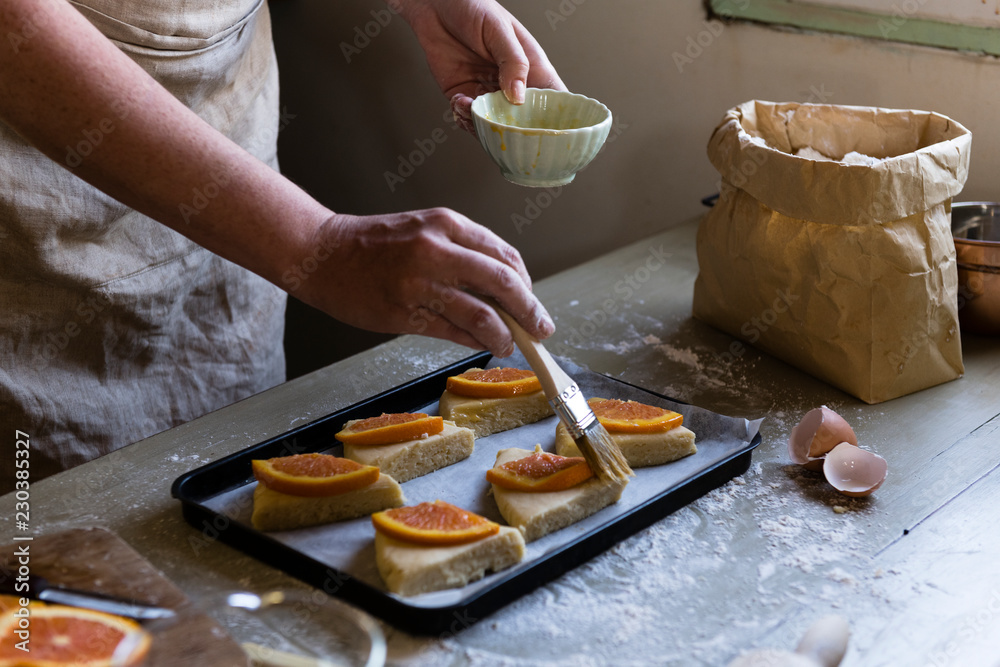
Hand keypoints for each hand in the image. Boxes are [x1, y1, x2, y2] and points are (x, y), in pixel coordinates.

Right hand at [292, 208, 554, 355]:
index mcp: (446, 224)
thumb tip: (504, 290)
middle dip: (530, 311)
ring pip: (482, 315)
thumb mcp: (424, 231)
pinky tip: (481, 345)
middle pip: (503, 283)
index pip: (504, 256)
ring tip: (509, 344)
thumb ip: (463, 253)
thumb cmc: (376, 244)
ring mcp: (420, 283)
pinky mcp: (405, 313)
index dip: (526, 285)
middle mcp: (437, 250)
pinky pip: (453, 332)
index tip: (531, 301)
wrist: (322, 254)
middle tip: (542, 329)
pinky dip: (475, 342)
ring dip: (504, 335)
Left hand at [397, 0, 566, 132]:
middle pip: (523, 123)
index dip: (556, 122)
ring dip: (482, 125)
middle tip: (500, 128)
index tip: (550, 136)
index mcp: (532, 68)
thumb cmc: (474, 7)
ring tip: (470, 107)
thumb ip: (512, 62)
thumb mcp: (499, 30)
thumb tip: (518, 96)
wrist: (435, 5)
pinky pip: (468, 120)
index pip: (553, 101)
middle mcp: (512, 86)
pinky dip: (463, 119)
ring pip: (494, 126)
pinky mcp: (464, 96)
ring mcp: (489, 93)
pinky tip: (458, 103)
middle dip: (513, 131)